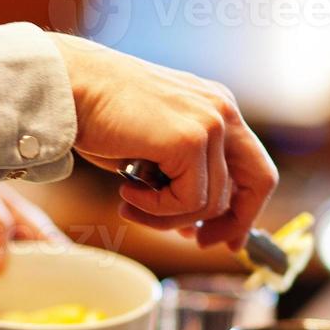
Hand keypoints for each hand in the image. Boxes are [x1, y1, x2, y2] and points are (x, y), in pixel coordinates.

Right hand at [46, 32, 278, 249]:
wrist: (70, 87)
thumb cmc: (100, 115)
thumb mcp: (155, 148)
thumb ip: (184, 174)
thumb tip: (199, 222)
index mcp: (216, 108)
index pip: (254, 166)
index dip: (246, 208)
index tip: (226, 238)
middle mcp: (222, 111)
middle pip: (258, 182)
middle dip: (229, 222)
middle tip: (196, 241)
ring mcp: (210, 123)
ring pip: (211, 202)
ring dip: (168, 217)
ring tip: (131, 204)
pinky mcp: (191, 140)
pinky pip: (188, 201)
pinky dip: (156, 209)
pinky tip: (126, 191)